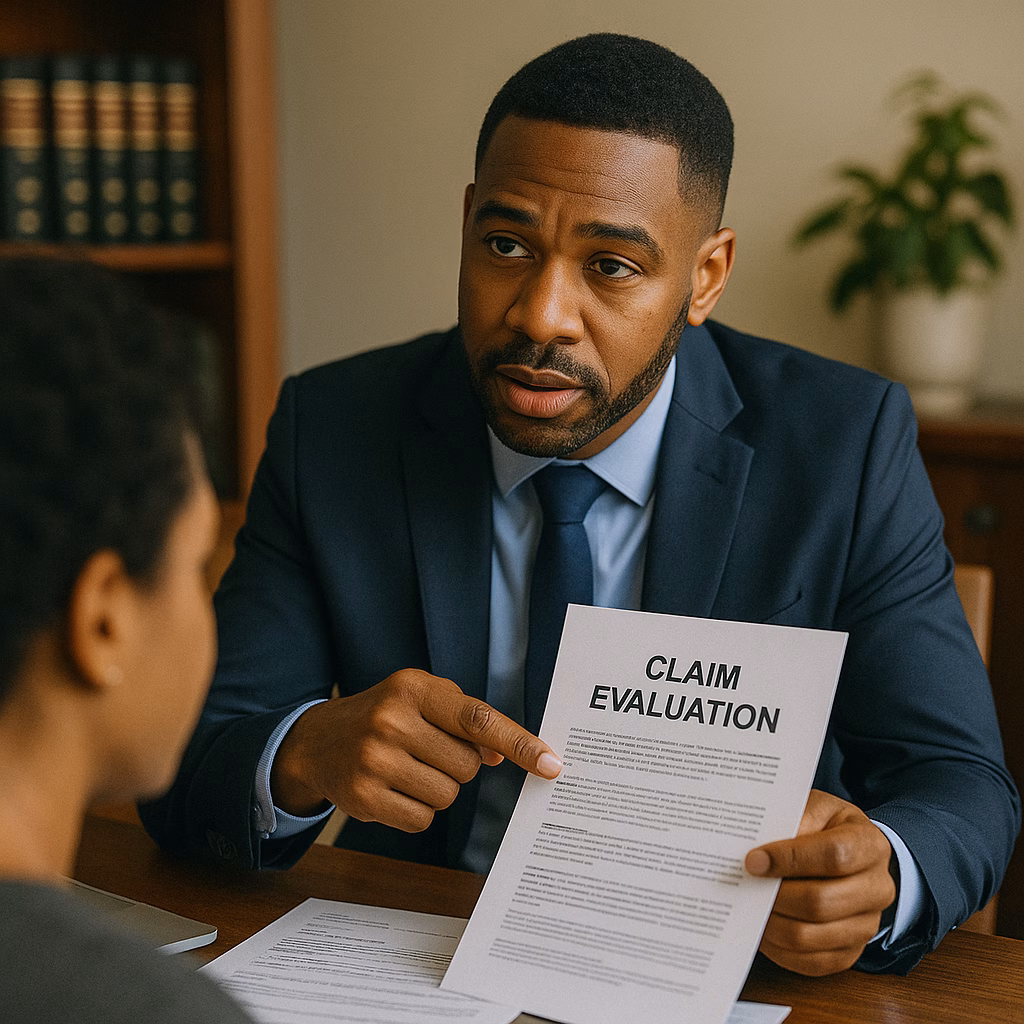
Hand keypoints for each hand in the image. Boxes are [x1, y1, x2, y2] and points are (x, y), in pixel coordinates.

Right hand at [270, 669, 561, 831]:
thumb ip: (465, 720)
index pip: (478, 719)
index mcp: (414, 689)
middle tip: (428, 751)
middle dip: (458, 765)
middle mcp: (392, 721)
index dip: (518, 743)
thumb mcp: (422, 699)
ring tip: (408, 769)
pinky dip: (417, 810)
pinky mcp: (363, 798)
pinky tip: (394, 789)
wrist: (317, 741)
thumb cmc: (385, 715)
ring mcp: (375, 761)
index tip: (551, 764)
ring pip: (447, 796)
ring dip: (438, 789)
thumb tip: (502, 755)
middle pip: (467, 766)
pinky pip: (422, 819)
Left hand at [745, 789, 896, 975]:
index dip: (789, 858)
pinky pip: (810, 961)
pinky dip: (779, 948)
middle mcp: (878, 888)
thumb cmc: (824, 827)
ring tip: (749, 906)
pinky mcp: (849, 952)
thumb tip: (761, 855)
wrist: (849, 852)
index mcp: (870, 845)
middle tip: (746, 885)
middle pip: (821, 902)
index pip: (833, 856)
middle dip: (775, 895)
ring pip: (810, 936)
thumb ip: (793, 822)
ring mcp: (867, 924)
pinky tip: (762, 927)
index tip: (753, 859)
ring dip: (772, 923)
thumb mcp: (814, 808)